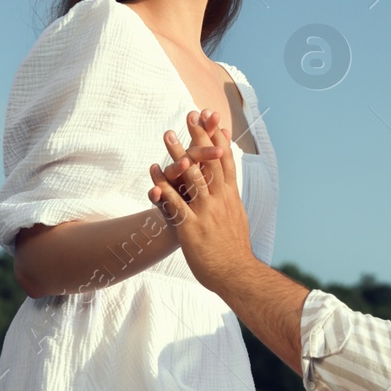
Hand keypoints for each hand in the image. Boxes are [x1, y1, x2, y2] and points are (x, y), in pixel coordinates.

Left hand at [148, 116, 255, 292]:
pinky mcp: (191, 228)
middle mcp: (220, 200)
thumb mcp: (237, 219)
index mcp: (231, 197)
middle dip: (199, 136)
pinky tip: (153, 175)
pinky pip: (174, 203)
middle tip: (190, 115)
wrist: (236, 275)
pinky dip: (163, 187)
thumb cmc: (234, 251)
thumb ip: (230, 201)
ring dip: (178, 154)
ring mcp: (206, 213)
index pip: (226, 162)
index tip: (213, 119)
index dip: (219, 139)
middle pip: (209, 162)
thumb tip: (229, 189)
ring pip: (191, 177)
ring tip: (167, 135)